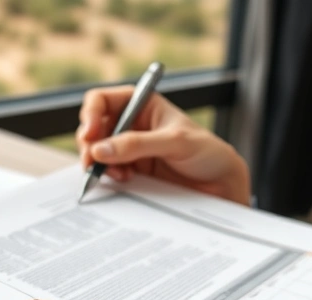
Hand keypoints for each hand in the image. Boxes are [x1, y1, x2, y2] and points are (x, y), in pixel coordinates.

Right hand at [77, 86, 251, 205]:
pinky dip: (107, 177)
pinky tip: (121, 180)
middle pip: (93, 128)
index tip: (91, 134)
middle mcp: (132, 125)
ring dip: (98, 163)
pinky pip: (107, 171)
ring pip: (96, 152)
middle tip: (94, 161)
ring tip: (116, 174)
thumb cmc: (207, 153)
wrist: (221, 186)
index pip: (103, 100)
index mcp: (143, 105)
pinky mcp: (131, 172)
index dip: (91, 114)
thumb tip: (101, 149)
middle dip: (90, 144)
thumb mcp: (176, 142)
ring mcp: (129, 150)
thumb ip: (138, 144)